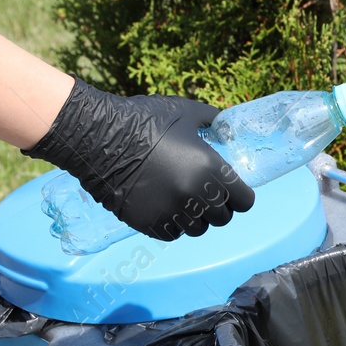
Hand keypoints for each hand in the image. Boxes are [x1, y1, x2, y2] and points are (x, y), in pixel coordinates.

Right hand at [24, 79, 254, 239]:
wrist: (100, 138)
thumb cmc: (144, 120)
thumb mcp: (185, 112)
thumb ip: (212, 120)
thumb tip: (224, 126)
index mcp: (212, 169)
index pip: (245, 201)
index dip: (240, 197)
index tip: (231, 192)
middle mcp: (196, 196)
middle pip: (223, 218)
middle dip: (217, 207)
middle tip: (205, 195)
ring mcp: (172, 212)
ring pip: (198, 229)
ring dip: (195, 219)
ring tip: (183, 202)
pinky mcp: (149, 223)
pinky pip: (172, 234)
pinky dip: (172, 225)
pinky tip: (165, 208)